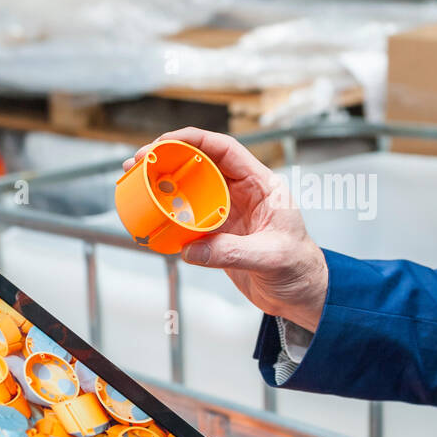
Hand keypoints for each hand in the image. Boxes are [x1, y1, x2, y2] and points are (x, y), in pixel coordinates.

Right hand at [124, 127, 327, 330]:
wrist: (301, 296)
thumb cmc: (300, 269)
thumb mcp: (271, 258)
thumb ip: (232, 252)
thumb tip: (191, 249)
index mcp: (263, 185)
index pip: (225, 150)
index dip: (194, 140)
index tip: (165, 142)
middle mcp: (243, 193)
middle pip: (200, 164)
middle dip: (168, 157)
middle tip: (138, 161)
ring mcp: (227, 213)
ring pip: (190, 189)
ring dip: (163, 184)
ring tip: (135, 182)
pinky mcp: (217, 234)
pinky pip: (186, 218)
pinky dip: (167, 215)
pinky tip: (150, 216)